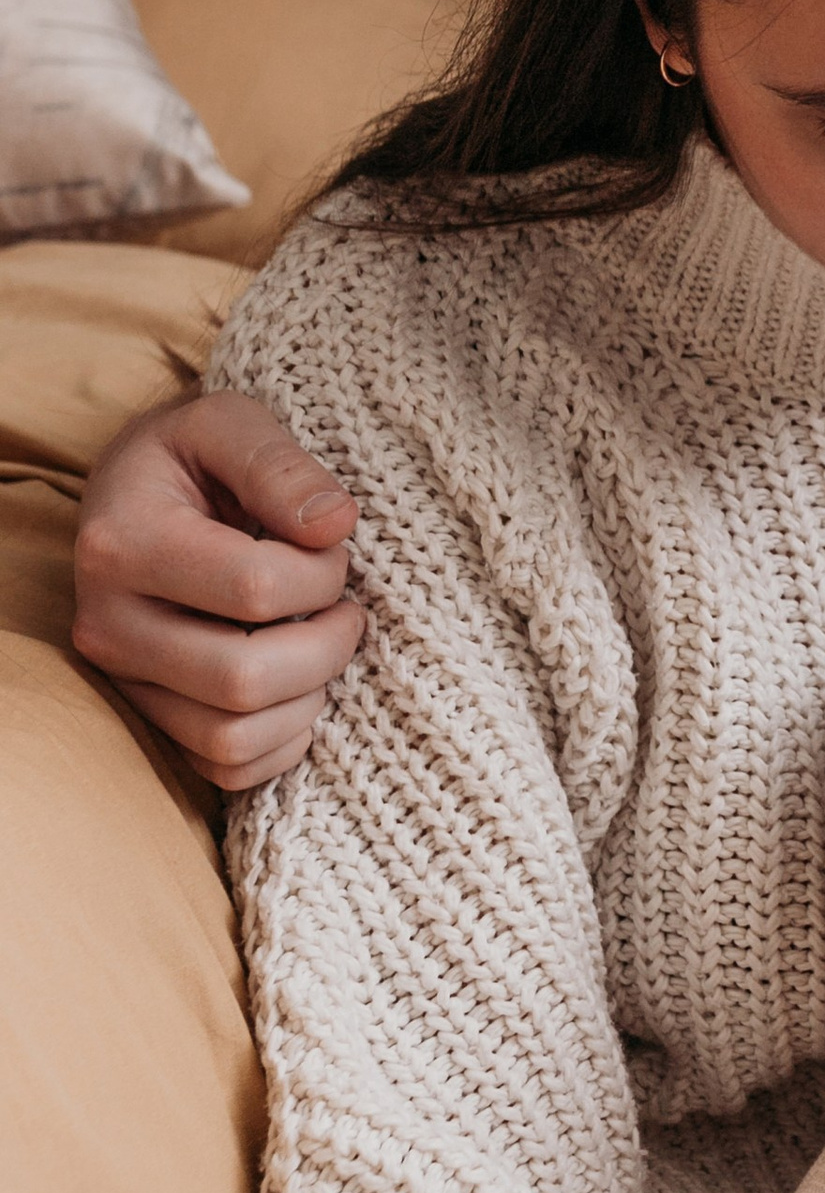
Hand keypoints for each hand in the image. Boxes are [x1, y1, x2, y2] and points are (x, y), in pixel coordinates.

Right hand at [71, 392, 364, 789]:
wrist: (136, 496)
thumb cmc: (190, 458)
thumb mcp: (227, 424)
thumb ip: (280, 465)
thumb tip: (335, 525)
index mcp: (122, 543)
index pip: (253, 589)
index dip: (323, 574)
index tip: (334, 548)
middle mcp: (108, 624)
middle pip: (243, 679)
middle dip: (326, 647)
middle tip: (346, 609)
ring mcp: (124, 681)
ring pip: (232, 737)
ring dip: (308, 698)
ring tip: (324, 644)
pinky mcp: (148, 717)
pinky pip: (225, 768)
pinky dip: (282, 742)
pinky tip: (300, 686)